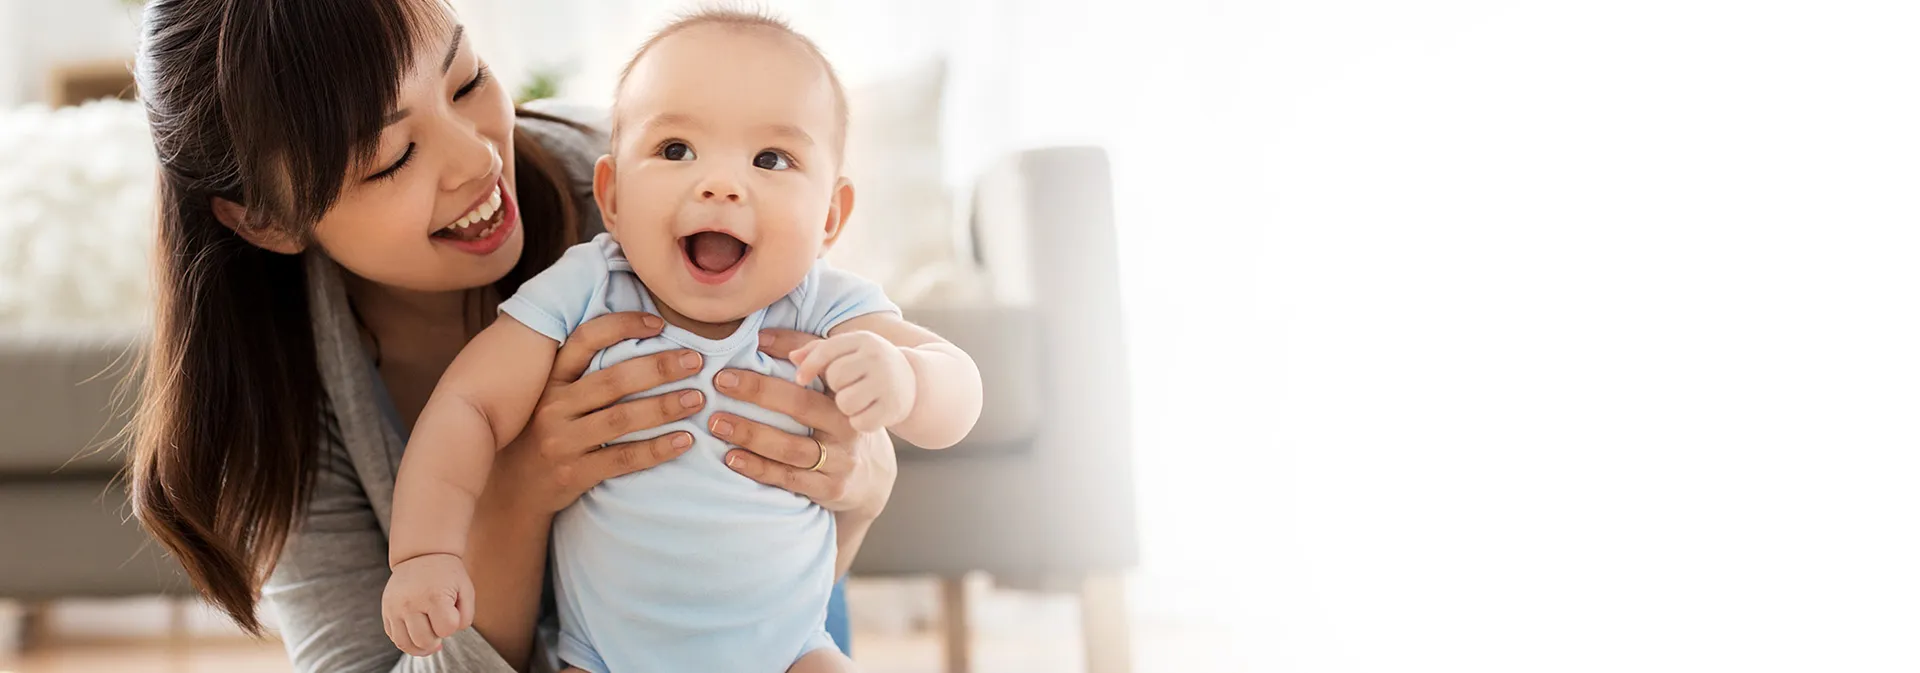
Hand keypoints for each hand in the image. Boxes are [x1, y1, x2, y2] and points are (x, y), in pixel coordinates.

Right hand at [382, 553, 473, 656]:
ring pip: (405, 645)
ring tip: (431, 640)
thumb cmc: (447, 575)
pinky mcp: (386, 611)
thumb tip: (444, 639)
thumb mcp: (466, 590)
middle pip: (424, 641)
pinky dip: (407, 641)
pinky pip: (395, 638)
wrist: (421, 555)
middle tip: (440, 625)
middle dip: (437, 639)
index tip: (452, 612)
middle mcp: (410, 603)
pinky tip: (417, 633)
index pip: (446, 629)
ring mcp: (394, 608)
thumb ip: (465, 617)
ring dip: (421, 647)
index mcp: (434, 596)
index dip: (452, 625)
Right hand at [490, 312, 703, 513]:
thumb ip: (585, 372)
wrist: (516, 490)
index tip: (660, 323)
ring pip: (620, 419)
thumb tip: (643, 338)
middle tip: (696, 362)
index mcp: (551, 379)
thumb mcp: (554, 397)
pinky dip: (657, 449)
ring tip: (697, 399)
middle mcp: (553, 406)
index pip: (586, 340)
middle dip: (660, 368)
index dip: (622, 326)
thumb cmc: (547, 433)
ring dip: (664, 407)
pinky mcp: (573, 474)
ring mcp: (561, 441)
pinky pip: (622, 459)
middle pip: (614, 380)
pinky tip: (684, 441)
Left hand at [708, 329, 897, 520]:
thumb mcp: (830, 388)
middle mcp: (846, 425)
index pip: (816, 370)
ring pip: (791, 447)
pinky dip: (758, 468)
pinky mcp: (830, 488)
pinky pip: (789, 478)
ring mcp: (840, 460)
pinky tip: (731, 458)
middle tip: (720, 383)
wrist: (870, 475)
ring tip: (716, 423)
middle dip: (758, 392)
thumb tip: (761, 337)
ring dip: (750, 434)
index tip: (742, 354)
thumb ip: (804, 357)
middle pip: (801, 406)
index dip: (783, 355)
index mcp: (845, 394)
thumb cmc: (836, 420)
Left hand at [791, 330, 916, 431]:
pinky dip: (859, 422)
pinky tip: (868, 413)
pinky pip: (860, 421)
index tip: (800, 379)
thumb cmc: (867, 366)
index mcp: (863, 340)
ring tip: (856, 401)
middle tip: (847, 387)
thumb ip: (816, 350)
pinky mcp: (893, 407)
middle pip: (835, 377)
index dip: (809, 366)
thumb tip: (788, 354)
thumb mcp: (848, 351)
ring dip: (845, 407)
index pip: (827, 350)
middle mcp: (877, 357)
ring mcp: (888, 382)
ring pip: (845, 402)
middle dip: (835, 387)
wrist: (912, 382)